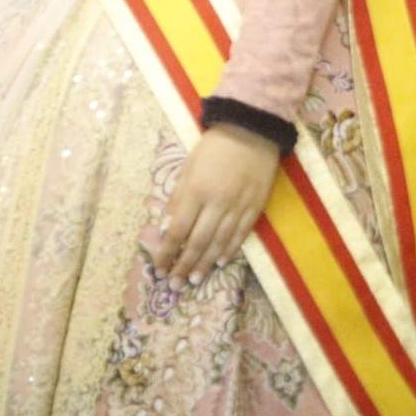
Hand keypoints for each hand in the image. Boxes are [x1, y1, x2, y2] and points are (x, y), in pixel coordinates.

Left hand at [153, 122, 281, 284]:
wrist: (251, 131)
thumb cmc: (213, 147)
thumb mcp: (188, 167)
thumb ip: (178, 197)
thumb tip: (168, 225)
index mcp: (195, 191)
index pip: (178, 230)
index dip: (167, 251)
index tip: (159, 268)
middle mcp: (216, 203)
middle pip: (198, 242)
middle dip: (184, 264)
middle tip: (175, 284)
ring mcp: (238, 207)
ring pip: (219, 243)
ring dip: (205, 263)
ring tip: (194, 279)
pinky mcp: (256, 207)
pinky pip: (241, 235)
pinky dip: (229, 250)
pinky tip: (220, 262)